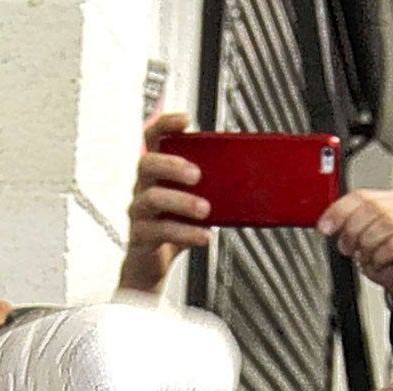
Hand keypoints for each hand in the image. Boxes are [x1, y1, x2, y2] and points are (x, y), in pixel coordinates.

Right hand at [119, 112, 211, 294]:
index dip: (165, 126)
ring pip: (151, 198)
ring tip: (205, 210)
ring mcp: (139, 213)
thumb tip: (253, 182)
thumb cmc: (176, 231)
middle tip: (197, 174)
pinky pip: (158, 231)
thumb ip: (214, 192)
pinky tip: (203, 236)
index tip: (186, 120)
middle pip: (147, 164)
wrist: (155, 268)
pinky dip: (184, 233)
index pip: (153, 140)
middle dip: (172, 165)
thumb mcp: (195, 206)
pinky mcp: (140, 238)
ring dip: (181, 202)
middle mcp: (143, 188)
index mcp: (157, 174)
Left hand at [317, 189, 392, 307]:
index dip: (340, 210)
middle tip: (345, 247)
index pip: (364, 195)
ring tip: (366, 258)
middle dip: (352, 228)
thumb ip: (352, 228)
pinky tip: (380, 265)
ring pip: (386, 223)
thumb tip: (331, 222)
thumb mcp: (366, 243)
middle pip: (374, 207)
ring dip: (367, 244)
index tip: (326, 226)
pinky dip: (379, 258)